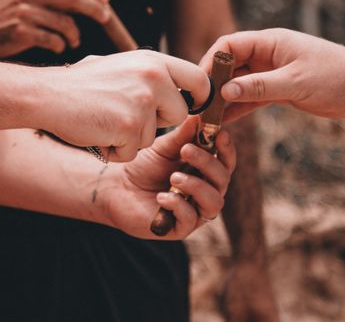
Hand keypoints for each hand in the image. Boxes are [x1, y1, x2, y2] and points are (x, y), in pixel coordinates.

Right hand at [0, 0, 110, 57]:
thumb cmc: (15, 12)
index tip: (106, 0)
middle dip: (95, 9)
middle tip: (105, 17)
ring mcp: (26, 11)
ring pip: (66, 23)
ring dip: (75, 35)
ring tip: (73, 40)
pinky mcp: (22, 31)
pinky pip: (54, 40)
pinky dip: (60, 45)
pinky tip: (57, 46)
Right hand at [41, 50, 211, 161]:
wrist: (47, 95)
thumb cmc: (80, 83)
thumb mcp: (121, 66)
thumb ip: (150, 75)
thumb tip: (177, 87)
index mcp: (153, 61)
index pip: (198, 80)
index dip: (198, 98)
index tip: (189, 108)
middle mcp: (153, 78)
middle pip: (179, 114)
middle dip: (157, 122)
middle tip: (127, 116)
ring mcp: (142, 102)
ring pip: (151, 136)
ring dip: (129, 137)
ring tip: (103, 120)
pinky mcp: (128, 127)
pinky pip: (132, 152)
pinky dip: (114, 150)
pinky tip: (96, 133)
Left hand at [101, 117, 235, 239]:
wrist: (117, 187)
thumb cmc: (144, 165)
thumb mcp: (164, 147)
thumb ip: (183, 134)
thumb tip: (200, 115)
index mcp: (205, 171)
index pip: (226, 162)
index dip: (226, 149)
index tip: (220, 134)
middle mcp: (205, 191)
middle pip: (222, 180)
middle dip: (207, 163)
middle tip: (186, 149)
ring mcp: (195, 211)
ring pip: (213, 202)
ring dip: (197, 186)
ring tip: (174, 177)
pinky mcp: (180, 228)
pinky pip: (190, 219)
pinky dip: (178, 205)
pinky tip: (162, 196)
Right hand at [201, 29, 344, 121]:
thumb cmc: (337, 76)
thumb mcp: (296, 82)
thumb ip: (259, 86)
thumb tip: (225, 91)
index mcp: (270, 42)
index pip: (229, 45)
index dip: (211, 61)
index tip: (199, 83)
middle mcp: (266, 55)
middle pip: (230, 66)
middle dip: (213, 84)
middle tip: (198, 105)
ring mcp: (271, 73)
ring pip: (238, 84)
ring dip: (224, 99)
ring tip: (206, 117)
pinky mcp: (278, 90)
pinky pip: (251, 98)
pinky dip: (238, 108)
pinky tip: (224, 122)